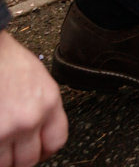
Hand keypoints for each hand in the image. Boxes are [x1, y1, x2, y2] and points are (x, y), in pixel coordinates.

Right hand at [0, 31, 67, 166]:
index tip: (35, 152)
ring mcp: (6, 128)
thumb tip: (37, 131)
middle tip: (11, 151)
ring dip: (1, 157)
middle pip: (29, 159)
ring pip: (5, 163)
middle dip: (19, 159)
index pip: (55, 142)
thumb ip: (43, 107)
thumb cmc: (7, 60)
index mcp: (49, 103)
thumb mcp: (39, 80)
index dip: (44, 152)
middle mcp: (30, 118)